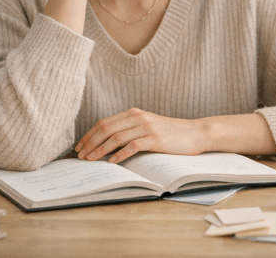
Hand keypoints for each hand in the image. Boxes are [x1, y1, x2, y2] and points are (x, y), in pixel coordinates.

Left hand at [75, 108, 203, 163]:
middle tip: (80, 155)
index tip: (79, 146)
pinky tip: (112, 162)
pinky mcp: (155, 139)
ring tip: (91, 160)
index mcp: (134, 113)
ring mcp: (146, 127)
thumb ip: (131, 129)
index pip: (104, 122)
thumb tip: (108, 143)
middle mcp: (138, 117)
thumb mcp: (148, 126)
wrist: (196, 133)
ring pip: (116, 137)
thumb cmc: (171, 133)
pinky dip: (119, 154)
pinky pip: (132, 145)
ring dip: (100, 149)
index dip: (89, 134)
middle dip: (90, 142)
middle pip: (106, 128)